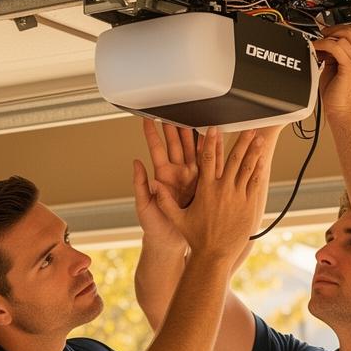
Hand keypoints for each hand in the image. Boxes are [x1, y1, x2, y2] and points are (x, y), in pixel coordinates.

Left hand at [134, 119, 204, 251]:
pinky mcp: (204, 185)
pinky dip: (212, 151)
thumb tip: (136, 163)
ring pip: (193, 150)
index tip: (149, 117)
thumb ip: (141, 184)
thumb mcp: (144, 205)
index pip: (157, 149)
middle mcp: (177, 174)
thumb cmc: (154, 226)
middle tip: (175, 107)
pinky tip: (215, 138)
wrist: (170, 243)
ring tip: (197, 116)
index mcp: (162, 176)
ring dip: (194, 134)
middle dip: (176, 126)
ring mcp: (192, 178)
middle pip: (176, 144)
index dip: (153, 133)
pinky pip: (209, 165)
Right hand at [152, 128, 265, 260]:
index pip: (207, 160)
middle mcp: (222, 190)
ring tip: (259, 139)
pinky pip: (254, 183)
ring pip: (246, 168)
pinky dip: (257, 170)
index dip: (210, 142)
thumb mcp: (176, 218)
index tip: (214, 129)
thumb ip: (165, 200)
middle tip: (248, 129)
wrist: (215, 255)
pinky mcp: (248, 206)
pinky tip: (261, 160)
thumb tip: (153, 184)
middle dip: (240, 141)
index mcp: (205, 190)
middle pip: (232, 159)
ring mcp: (237, 197)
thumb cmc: (196, 237)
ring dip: (253, 152)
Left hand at [312, 25, 350, 122]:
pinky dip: (322, 44)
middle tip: (322, 34)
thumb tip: (326, 41)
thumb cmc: (344, 97)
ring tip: (318, 44)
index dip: (342, 28)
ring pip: (343, 37)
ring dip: (327, 38)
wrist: (345, 113)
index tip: (329, 31)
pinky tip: (316, 48)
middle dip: (334, 30)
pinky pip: (335, 46)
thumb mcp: (344, 69)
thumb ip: (338, 54)